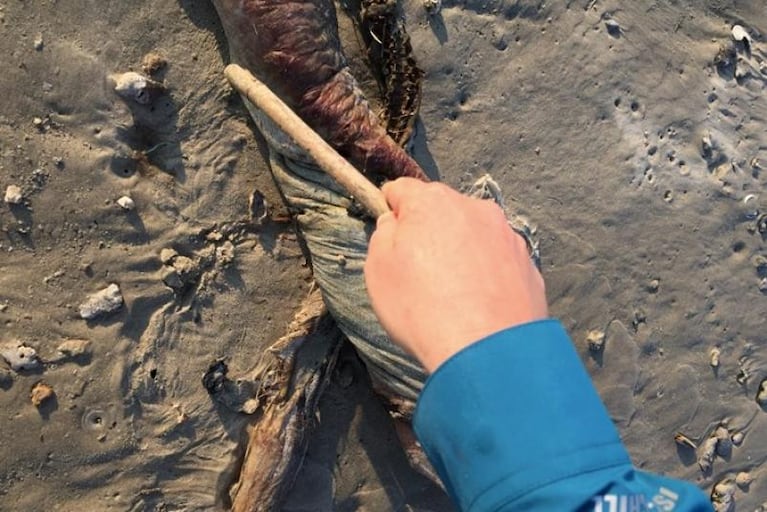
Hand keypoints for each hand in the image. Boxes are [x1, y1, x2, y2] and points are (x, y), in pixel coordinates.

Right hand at [364, 178, 547, 371]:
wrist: (486, 351)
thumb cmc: (422, 308)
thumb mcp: (377, 269)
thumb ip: (383, 234)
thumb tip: (395, 224)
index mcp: (433, 202)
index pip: (402, 189)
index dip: (390, 209)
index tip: (388, 233)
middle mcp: (475, 209)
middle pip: (441, 211)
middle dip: (428, 232)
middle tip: (417, 273)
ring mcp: (507, 235)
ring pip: (473, 235)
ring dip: (460, 252)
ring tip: (451, 294)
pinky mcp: (528, 264)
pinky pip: (497, 261)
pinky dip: (486, 274)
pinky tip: (477, 304)